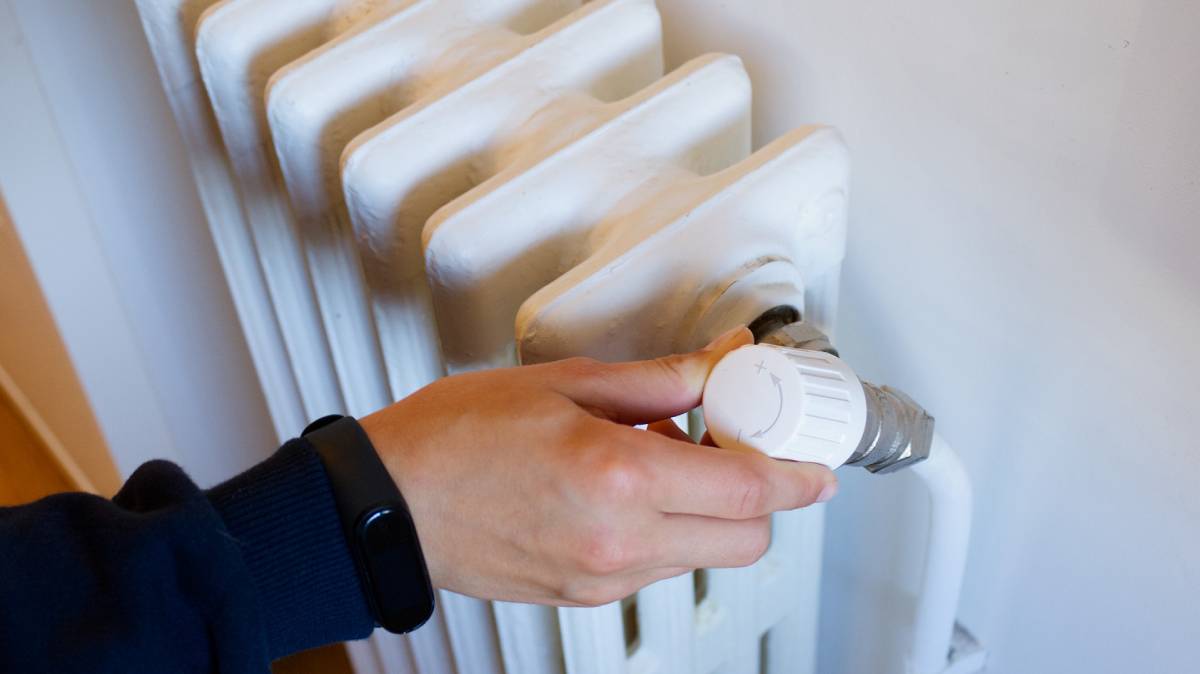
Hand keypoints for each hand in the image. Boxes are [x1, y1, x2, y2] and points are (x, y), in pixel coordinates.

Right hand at [359, 327, 836, 606]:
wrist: (388, 504)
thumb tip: (721, 362)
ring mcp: (601, 578)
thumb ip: (659, 381)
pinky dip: (666, 531)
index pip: (749, 492)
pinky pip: (655, 568)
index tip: (815, 463)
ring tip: (662, 457)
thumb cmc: (455, 438)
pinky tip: (628, 488)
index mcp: (618, 479)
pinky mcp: (582, 596)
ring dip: (708, 512)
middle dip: (760, 498)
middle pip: (743, 540)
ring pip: (701, 556)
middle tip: (734, 446)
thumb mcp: (564, 385)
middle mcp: (618, 543)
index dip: (797, 477)